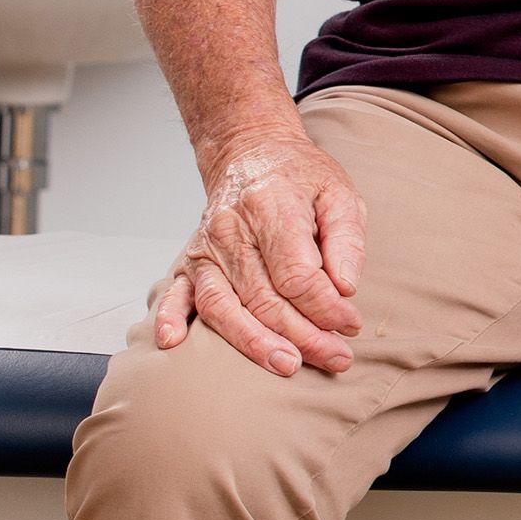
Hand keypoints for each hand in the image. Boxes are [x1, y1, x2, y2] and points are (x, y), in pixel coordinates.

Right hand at [158, 129, 365, 378]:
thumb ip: (347, 239)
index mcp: (271, 208)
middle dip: (304, 336)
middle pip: (264, 298)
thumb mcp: (339, 194)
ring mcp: (206, 248)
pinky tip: (174, 343)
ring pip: (223, 306)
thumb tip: (345, 287)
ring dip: (254, 343)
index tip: (351, 323)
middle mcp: (232, 231)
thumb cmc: (299, 179)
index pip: (297, 275)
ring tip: (286, 366)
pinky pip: (174, 294)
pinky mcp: (189, 263)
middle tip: (337, 358)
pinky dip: (170, 318)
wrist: (250, 153)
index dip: (326, 307)